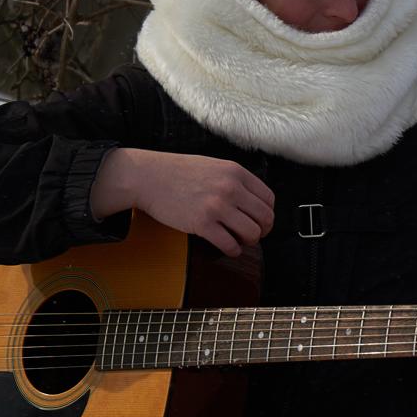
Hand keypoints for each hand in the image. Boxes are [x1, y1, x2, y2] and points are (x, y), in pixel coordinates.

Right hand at [91, 148, 275, 256]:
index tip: (261, 220)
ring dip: (249, 241)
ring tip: (240, 240)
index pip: (269, 198)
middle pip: (265, 217)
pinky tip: (228, 248)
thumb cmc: (177, 172)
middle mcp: (230, 188)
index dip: (267, 213)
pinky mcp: (202, 224)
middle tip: (254, 234)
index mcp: (235, 172)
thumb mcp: (214, 166)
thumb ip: (235, 180)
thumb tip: (254, 202)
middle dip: (263, 230)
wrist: (147, 177)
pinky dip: (233, 250)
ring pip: (252, 233)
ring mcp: (216, 206)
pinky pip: (229, 244)